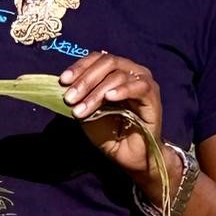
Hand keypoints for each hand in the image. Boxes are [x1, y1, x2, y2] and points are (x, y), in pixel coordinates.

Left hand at [59, 51, 168, 185]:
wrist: (130, 157)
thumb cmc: (109, 133)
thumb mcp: (87, 113)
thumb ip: (80, 97)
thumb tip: (63, 85)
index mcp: (114, 71)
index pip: (97, 59)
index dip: (79, 67)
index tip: (62, 81)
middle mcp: (130, 71)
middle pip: (107, 63)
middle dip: (85, 80)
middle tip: (69, 98)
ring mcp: (143, 82)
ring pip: (119, 75)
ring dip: (97, 92)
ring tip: (82, 109)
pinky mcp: (153, 96)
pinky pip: (139, 87)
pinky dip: (122, 90)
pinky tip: (109, 98)